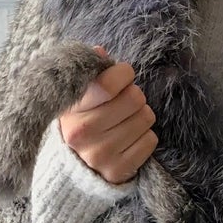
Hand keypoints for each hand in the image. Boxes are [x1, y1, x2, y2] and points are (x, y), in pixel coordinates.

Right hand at [57, 46, 158, 185]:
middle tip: (125, 102)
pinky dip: (145, 137)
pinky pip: (150, 140)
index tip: (123, 75)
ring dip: (141, 116)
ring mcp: (100, 155)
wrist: (74, 166)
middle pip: (134, 98)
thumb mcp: (79, 95)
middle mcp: (83, 134)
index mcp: (71, 110)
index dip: (123, 73)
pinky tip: (129, 139)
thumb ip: (91, 72)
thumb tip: (99, 52)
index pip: (108, 84)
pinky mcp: (117, 171)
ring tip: (126, 121)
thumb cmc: (82, 120)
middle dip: (134, 96)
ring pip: (146, 118)